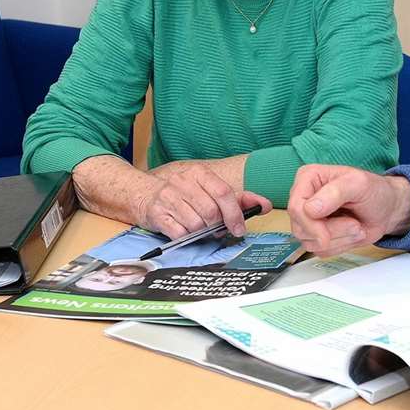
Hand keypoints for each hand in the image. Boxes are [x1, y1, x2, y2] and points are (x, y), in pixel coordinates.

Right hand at [137, 161, 269, 238]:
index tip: (239, 228)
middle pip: (211, 212)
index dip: (234, 214)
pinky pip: (180, 233)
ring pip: (195, 224)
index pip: (223, 192)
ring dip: (201, 232)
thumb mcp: (210, 190)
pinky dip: (186, 237)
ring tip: (198, 227)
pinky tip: (184, 230)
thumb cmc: (184, 195)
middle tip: (216, 229)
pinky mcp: (157, 214)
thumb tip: (265, 205)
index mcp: (198, 172)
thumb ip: (239, 198)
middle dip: (217, 226)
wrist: (144, 195)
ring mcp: (167, 197)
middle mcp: (181, 181)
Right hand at [287, 165, 409, 255]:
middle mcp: (305, 198)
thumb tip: (310, 209)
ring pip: (310, 242)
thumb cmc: (373, 191)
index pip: (295, 207)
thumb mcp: (358, 184)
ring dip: (339, 239)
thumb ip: (334, 193)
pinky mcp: (318, 236)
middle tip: (354, 224)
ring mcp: (310, 219)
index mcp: (308, 178)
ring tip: (356, 226)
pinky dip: (341, 246)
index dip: (310, 224)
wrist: (386, 208)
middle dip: (331, 232)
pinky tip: (352, 233)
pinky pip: (321, 251)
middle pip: (300, 228)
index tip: (326, 234)